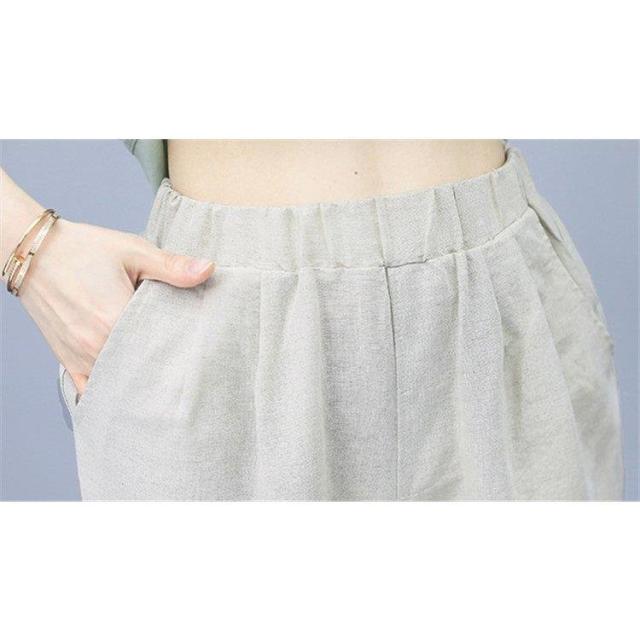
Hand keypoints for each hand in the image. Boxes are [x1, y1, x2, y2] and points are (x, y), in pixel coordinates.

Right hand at [19, 218, 214, 394]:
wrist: (34, 252)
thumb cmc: (85, 249)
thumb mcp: (133, 251)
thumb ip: (172, 266)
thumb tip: (209, 269)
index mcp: (117, 319)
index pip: (161, 346)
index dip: (182, 349)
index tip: (199, 349)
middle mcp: (97, 344)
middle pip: (142, 368)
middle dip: (165, 368)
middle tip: (186, 366)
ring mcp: (81, 356)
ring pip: (119, 382)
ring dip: (140, 380)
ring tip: (163, 377)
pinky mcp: (67, 360)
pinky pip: (90, 391)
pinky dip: (110, 392)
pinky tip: (129, 393)